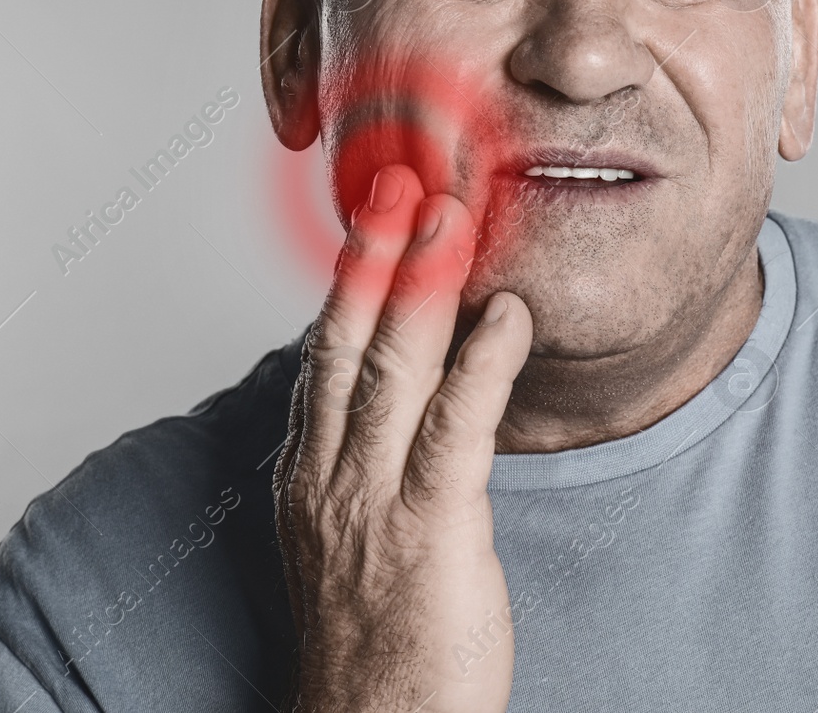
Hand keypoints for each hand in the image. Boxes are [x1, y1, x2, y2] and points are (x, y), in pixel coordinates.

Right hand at [274, 163, 532, 712]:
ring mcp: (373, 502)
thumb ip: (366, 461)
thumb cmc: (375, 638)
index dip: (350, 280)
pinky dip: (482, 362)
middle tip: (400, 179)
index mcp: (310, 474)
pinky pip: (457, 427)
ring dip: (422, 283)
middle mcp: (330, 476)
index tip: (374, 217)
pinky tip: (507, 313)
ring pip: (392, 368)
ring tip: (448, 212)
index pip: (326, 355)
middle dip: (373, 254)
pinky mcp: (431, 529)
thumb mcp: (349, 536)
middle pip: (346, 342)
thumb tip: (404, 395)